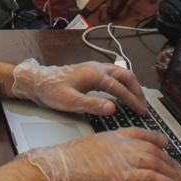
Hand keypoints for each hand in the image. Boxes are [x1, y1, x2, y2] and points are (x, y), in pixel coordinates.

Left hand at [12, 58, 146, 115]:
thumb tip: (113, 108)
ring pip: (121, 73)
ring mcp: (94, 67)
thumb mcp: (70, 102)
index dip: (134, 101)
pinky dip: (123, 82)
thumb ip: (92, 105)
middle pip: (126, 76)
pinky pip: (113, 74)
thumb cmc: (51, 91)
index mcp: (95, 75)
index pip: (121, 89)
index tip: (142, 112)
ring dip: (131, 85)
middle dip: (137, 91)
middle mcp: (97, 68)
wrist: (37, 81)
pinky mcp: (90, 71)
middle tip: (144, 106)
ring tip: (137, 99)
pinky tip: (121, 92)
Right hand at [24, 129, 180, 180]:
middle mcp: (120, 145)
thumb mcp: (83, 152)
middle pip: (152, 149)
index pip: (138, 134)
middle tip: (178, 166)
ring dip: (172, 172)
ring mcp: (123, 159)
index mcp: (110, 137)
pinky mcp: (124, 176)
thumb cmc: (61, 164)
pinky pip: (153, 178)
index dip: (153, 138)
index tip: (163, 142)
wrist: (55, 169)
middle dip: (168, 159)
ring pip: (156, 163)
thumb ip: (97, 155)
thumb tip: (100, 165)